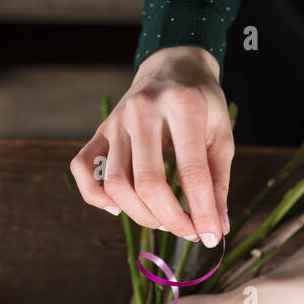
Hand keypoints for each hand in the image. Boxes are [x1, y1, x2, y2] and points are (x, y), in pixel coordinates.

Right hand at [70, 46, 232, 245]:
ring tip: (162, 220)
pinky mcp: (99, 131)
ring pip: (116, 184)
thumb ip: (219, 182)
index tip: (210, 236)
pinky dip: (95, 196)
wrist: (172, 67)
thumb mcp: (220, 136)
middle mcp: (143, 110)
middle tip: (187, 231)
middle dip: (170, 219)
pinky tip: (118, 207)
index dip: (202, 212)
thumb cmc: (202, 104)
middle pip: (148, 183)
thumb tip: (217, 229)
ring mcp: (116, 120)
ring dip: (140, 215)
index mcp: (182, 105)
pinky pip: (82, 169)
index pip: (191, 172)